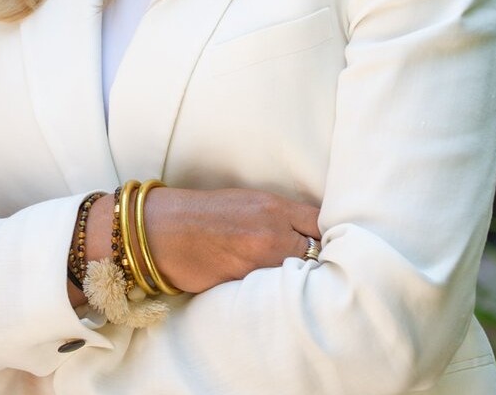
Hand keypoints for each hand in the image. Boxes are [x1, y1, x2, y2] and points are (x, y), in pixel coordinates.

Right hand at [143, 187, 320, 293]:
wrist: (163, 231)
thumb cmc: (204, 214)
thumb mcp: (247, 201)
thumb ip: (281, 215)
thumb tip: (310, 234)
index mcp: (273, 207)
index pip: (320, 222)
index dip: (329, 234)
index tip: (332, 242)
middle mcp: (271, 233)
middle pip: (316, 252)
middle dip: (318, 260)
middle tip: (319, 268)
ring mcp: (259, 261)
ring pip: (298, 275)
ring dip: (300, 279)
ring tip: (299, 283)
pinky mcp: (244, 284)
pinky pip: (273, 291)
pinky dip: (277, 293)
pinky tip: (275, 293)